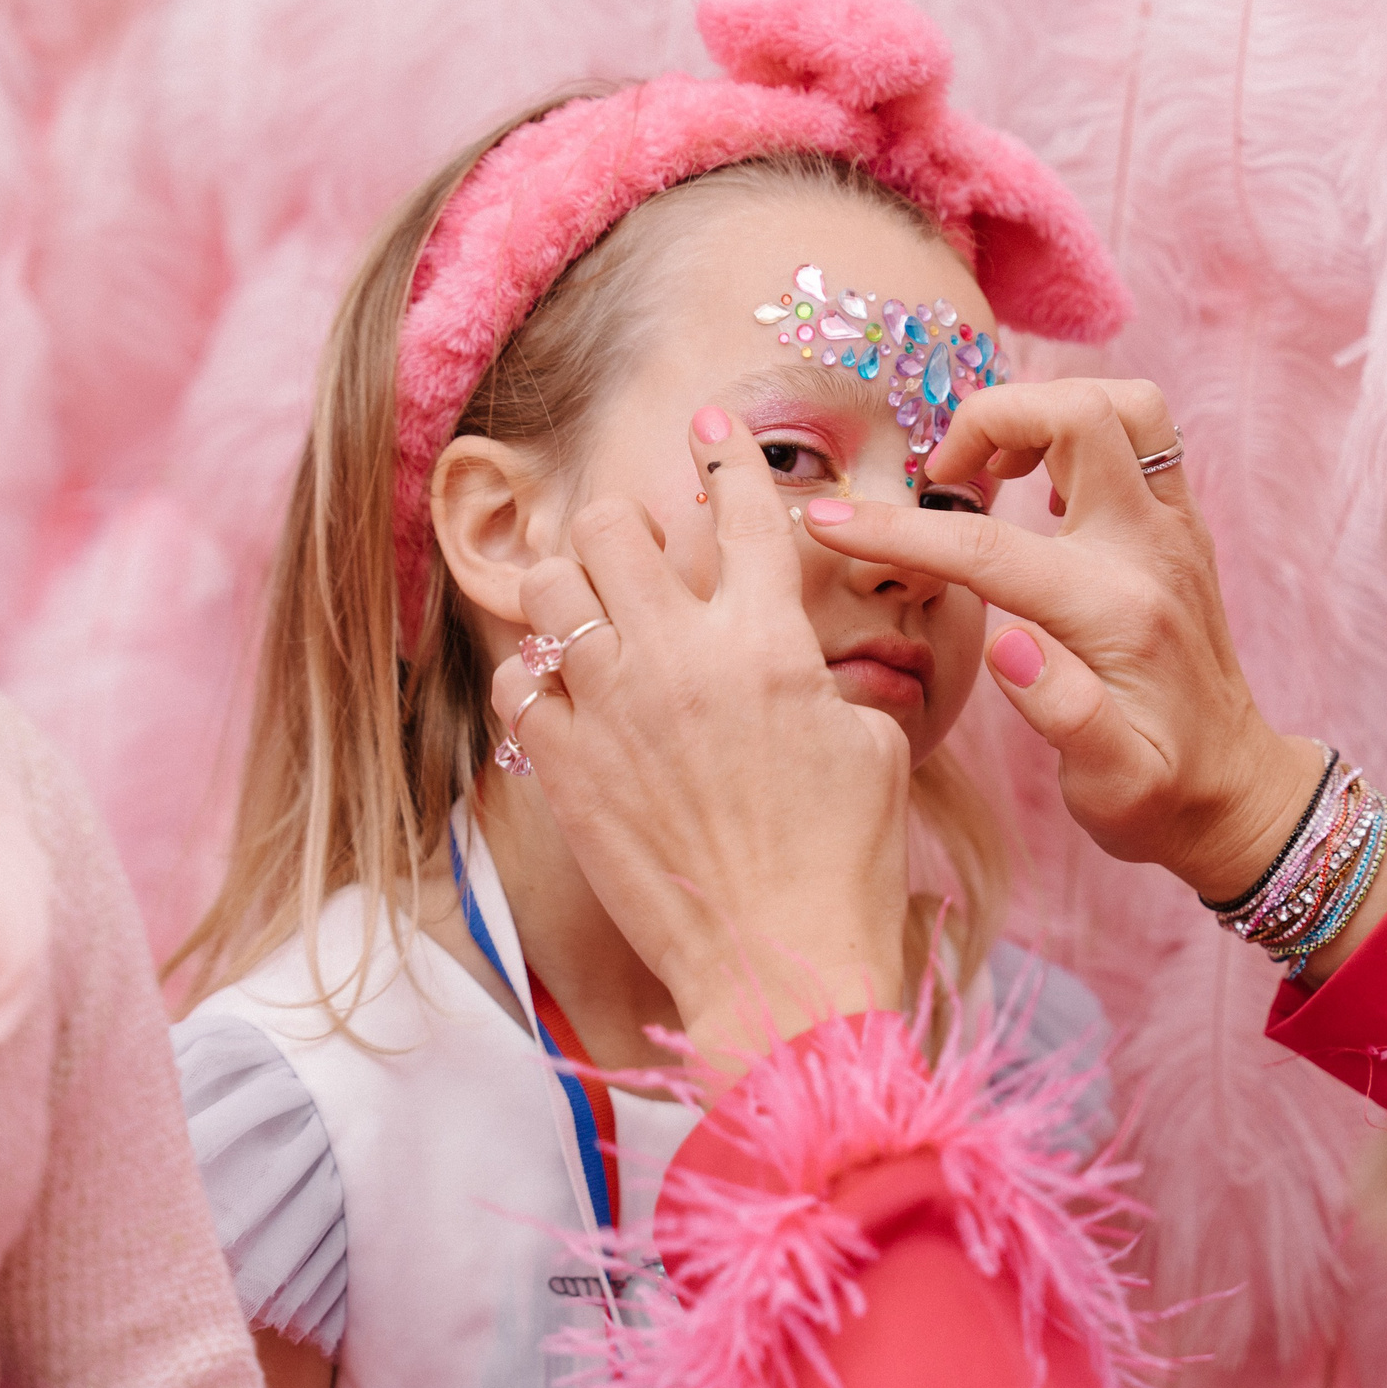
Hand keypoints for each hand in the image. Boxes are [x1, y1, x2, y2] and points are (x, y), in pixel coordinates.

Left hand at [499, 406, 911, 1083]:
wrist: (780, 964)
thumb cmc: (846, 863)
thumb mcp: (870, 746)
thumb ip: (824, 678)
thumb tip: (796, 661)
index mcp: (769, 640)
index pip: (743, 508)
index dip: (724, 451)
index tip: (708, 423)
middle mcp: (682, 656)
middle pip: (616, 521)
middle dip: (629, 525)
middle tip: (646, 557)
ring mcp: (612, 707)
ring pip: (551, 582)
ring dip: (573, 586)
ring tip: (595, 615)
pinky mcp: (562, 765)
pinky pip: (517, 676)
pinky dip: (537, 673)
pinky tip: (566, 694)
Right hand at [802, 378, 1327, 901]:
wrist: (1237, 793)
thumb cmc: (1160, 796)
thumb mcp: (1109, 787)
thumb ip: (1061, 713)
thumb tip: (1005, 642)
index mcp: (1116, 616)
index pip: (989, 549)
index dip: (898, 530)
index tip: (832, 524)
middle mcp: (1152, 553)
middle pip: (1082, 415)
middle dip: (993, 419)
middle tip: (944, 479)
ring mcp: (1174, 531)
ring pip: (1125, 406)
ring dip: (1046, 413)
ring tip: (993, 473)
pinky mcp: (1180, 528)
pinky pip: (1138, 435)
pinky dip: (1079, 433)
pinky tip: (1041, 496)